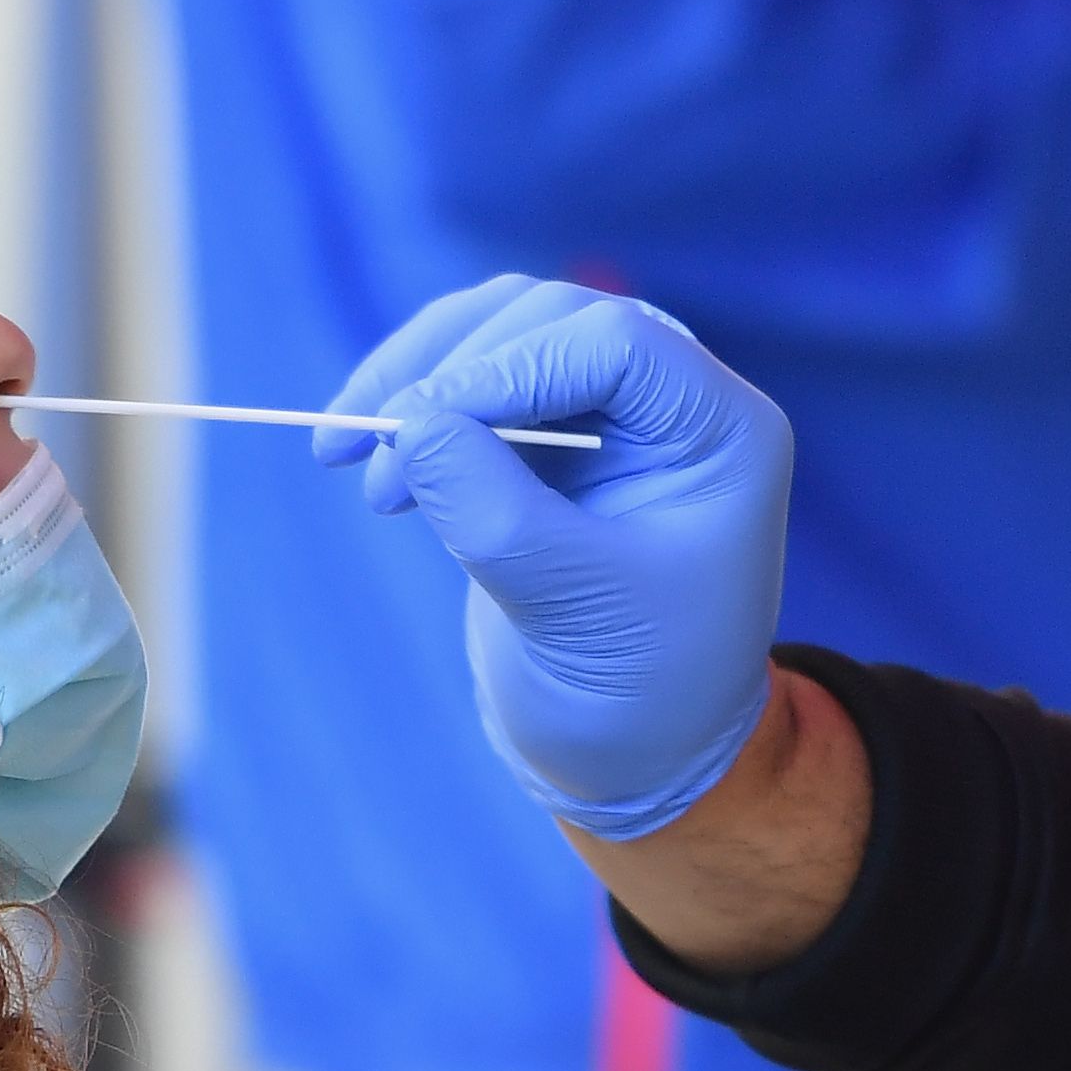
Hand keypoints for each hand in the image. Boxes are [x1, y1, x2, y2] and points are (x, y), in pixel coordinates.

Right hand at [322, 275, 794, 838]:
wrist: (634, 751)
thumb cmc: (635, 691)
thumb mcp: (570, 607)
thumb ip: (495, 511)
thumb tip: (411, 419)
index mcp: (722, 434)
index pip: (616, 344)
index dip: (510, 366)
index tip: (419, 425)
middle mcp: (674, 404)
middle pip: (551, 319)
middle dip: (448, 372)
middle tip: (367, 452)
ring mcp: (611, 411)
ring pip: (502, 330)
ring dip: (416, 377)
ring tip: (348, 457)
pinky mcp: (552, 433)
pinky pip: (475, 374)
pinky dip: (417, 407)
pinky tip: (380, 470)